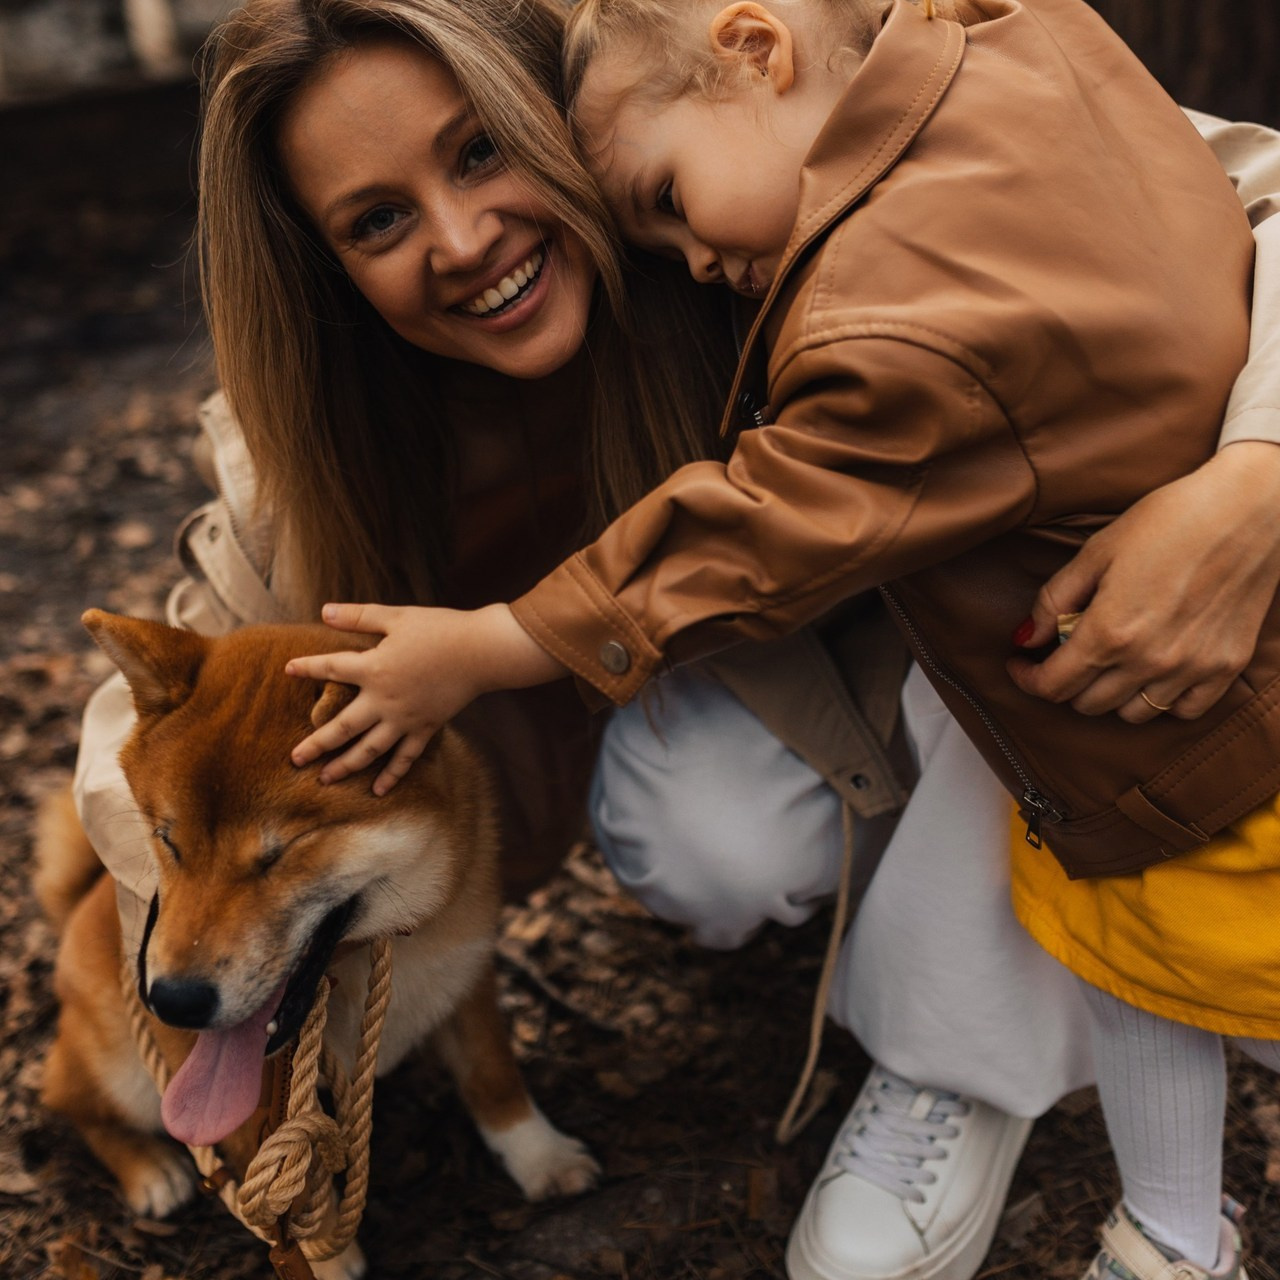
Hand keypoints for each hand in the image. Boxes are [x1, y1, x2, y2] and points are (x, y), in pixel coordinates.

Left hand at [285, 602, 567, 792]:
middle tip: (295, 760)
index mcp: (373, 669)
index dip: (308, 668)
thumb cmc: (439, 629)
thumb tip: (323, 611)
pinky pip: (405, 757)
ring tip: (325, 779)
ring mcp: (405, 719)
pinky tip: (376, 790)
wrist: (481, 651)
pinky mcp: (425, 728)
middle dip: (316, 745)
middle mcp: (384, 700)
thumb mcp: (396, 617)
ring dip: (345, 766)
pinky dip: (391, 775)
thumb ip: (359, 616)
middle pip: (342, 728)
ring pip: (369, 750)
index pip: (331, 669)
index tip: (288, 670)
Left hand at [1008, 441, 1279, 722]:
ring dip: (1111, 695)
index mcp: (1109, 632)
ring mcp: (1191, 668)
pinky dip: (1162, 700)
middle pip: (1087, 704)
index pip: (1053, 685)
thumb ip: (1054, 600)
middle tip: (1065, 655)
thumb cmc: (1169, 520)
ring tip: (1110, 662)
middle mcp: (1149, 660)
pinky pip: (1183, 711)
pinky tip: (1153, 672)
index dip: (1028, 678)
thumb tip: (1024, 639)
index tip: (1022, 664)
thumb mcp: (1097, 552)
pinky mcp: (1226, 667)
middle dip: (1066, 683)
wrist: (1249, 508)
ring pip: (1132, 714)